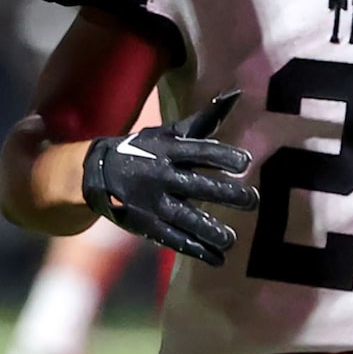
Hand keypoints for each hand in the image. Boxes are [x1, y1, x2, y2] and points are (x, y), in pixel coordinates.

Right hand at [82, 91, 259, 265]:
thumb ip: (204, 120)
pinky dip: (197, 250)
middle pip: (197, 185)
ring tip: (231, 239)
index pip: (199, 151)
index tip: (245, 163)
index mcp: (168, 150)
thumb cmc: (146, 149)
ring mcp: (153, 202)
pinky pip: (175, 240)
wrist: (100, 173)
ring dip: (211, 230)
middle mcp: (161, 175)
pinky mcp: (148, 225)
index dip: (223, 156)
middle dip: (226, 194)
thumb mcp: (169, 133)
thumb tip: (234, 95)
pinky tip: (218, 258)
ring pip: (186, 218)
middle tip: (252, 200)